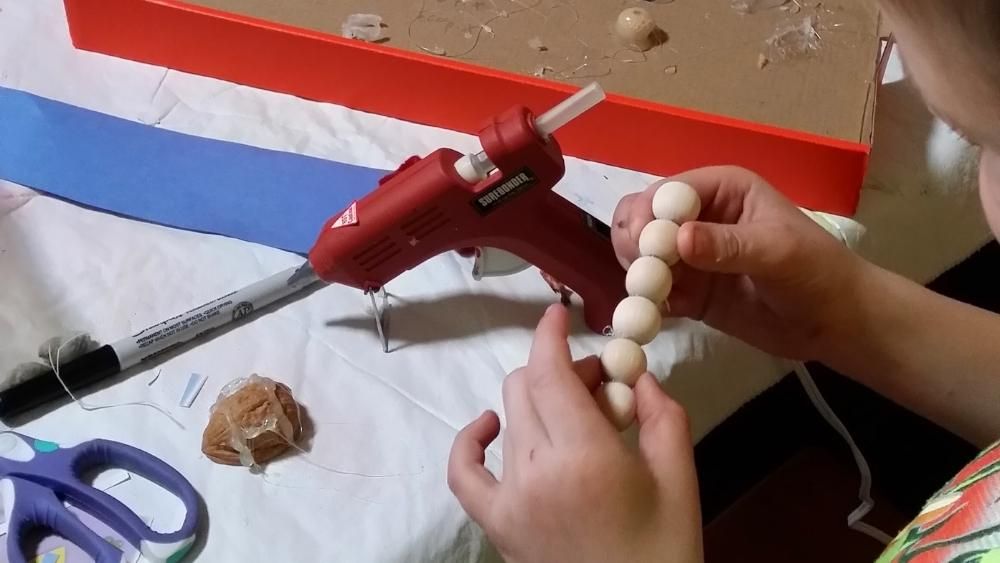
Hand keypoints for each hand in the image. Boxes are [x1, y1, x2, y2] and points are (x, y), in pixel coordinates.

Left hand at [447, 305, 702, 562]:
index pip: (549, 372)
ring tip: (574, 416)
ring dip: (537, 400)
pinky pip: (464, 470)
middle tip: (598, 384)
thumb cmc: (665, 551)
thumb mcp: (681, 477)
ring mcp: (509, 500)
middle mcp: (536, 472)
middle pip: (528, 387)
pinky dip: (472, 439)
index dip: (550, 333)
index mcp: (585, 457)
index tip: (560, 313)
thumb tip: (634, 373)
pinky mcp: (495, 524)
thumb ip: (662, 413)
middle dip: (559, 369)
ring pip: (507, 417)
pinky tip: (491, 426)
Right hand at [610, 165, 868, 360]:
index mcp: (722, 189)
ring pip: (640, 253)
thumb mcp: (777, 252)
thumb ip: (727, 245)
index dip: (649, 214)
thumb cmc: (817, 272)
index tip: (645, 245)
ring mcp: (690, 256)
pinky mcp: (689, 291)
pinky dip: (647, 301)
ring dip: (636, 271)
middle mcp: (699, 216)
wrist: (836, 322)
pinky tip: (658, 313)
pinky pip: (653, 291)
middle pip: (642, 217)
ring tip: (650, 293)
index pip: (668, 192)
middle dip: (634, 240)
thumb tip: (679, 239)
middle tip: (641, 270)